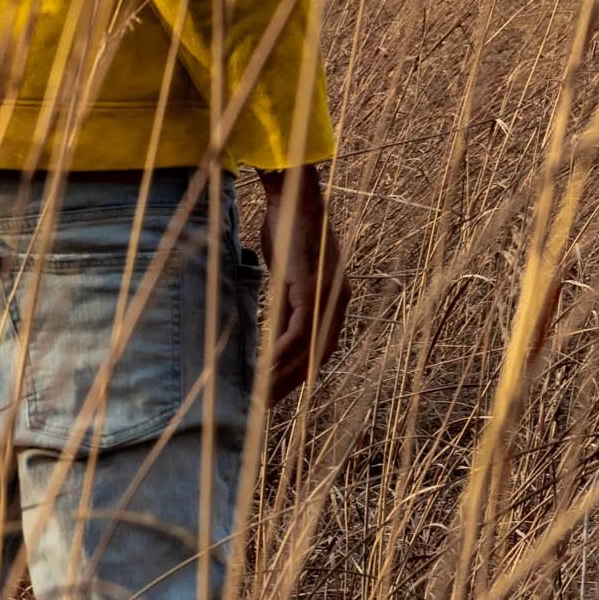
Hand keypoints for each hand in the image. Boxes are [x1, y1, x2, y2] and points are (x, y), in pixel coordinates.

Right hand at [257, 164, 347, 403]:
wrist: (293, 197)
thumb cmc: (288, 227)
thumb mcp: (290, 270)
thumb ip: (290, 296)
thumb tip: (279, 320)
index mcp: (335, 296)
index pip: (323, 344)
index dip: (304, 368)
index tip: (283, 386)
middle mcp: (336, 299)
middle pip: (318, 353)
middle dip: (292, 381)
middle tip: (268, 402)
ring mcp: (325, 296)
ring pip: (307, 349)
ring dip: (283, 374)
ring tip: (262, 394)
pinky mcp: (308, 290)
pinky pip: (296, 332)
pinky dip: (280, 353)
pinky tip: (263, 367)